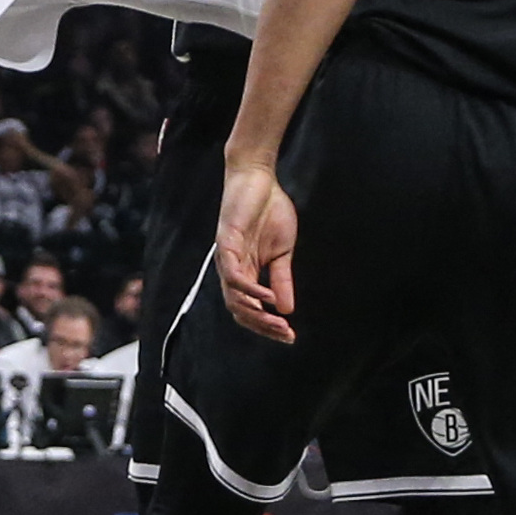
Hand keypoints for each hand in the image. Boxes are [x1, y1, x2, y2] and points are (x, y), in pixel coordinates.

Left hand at [214, 164, 297, 342]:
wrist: (260, 178)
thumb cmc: (269, 210)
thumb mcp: (282, 251)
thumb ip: (281, 278)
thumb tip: (285, 309)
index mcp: (245, 272)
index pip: (249, 309)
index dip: (267, 325)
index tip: (289, 336)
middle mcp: (232, 269)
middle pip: (239, 310)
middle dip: (263, 326)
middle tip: (286, 335)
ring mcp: (227, 256)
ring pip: (233, 298)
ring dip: (256, 314)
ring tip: (277, 323)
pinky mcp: (226, 241)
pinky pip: (234, 274)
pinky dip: (250, 290)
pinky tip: (267, 297)